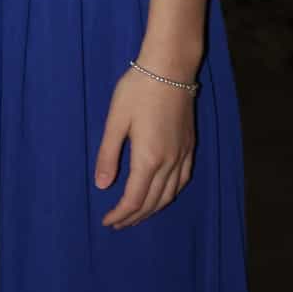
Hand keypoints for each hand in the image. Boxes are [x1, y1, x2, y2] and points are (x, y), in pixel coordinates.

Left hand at [94, 67, 195, 229]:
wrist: (171, 68)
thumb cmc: (138, 90)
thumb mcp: (116, 120)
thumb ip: (109, 154)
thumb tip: (102, 186)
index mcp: (148, 159)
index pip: (134, 199)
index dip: (120, 214)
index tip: (107, 221)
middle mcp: (169, 163)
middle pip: (152, 202)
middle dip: (134, 217)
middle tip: (117, 223)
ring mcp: (183, 156)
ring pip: (169, 195)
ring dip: (152, 209)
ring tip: (136, 215)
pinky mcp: (190, 147)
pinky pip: (182, 181)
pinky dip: (170, 195)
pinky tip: (163, 195)